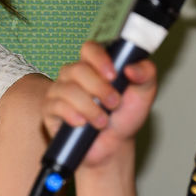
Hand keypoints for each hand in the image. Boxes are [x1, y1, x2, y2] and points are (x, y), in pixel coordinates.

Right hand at [42, 41, 157, 167]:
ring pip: (68, 89)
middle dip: (99, 89)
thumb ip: (146, 74)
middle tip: (114, 104)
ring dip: (90, 108)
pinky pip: (56, 106)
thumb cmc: (125, 116)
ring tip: (102, 122)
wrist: (113, 147)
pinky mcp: (50, 109)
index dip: (100, 59)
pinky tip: (82, 124)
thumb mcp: (144, 94)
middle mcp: (74, 74)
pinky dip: (73, 115)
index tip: (114, 76)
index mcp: (95, 65)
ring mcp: (60, 90)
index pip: (90, 48)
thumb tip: (131, 68)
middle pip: (78, 69)